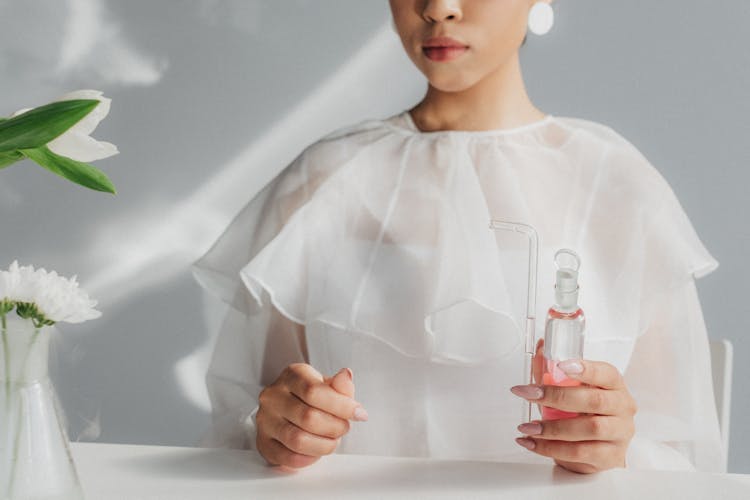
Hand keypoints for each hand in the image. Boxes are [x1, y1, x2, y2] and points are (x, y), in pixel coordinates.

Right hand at [256, 363, 367, 468]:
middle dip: (334, 427)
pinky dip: (308, 458)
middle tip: (344, 428)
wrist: (288, 404)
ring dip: (323, 445)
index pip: (314, 391)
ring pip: (297, 440)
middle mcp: (273, 395)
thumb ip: (340, 385)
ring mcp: (265, 419)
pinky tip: (316, 451)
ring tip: (332, 440)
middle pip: (308, 417)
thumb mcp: (328, 384)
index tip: (358, 413)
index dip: (341, 406)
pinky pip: (287, 457)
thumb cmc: (311, 394)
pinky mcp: (263, 442)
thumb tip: (346, 376)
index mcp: (292, 375)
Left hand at [510, 339, 636, 473]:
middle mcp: (622, 406)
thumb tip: (540, 347)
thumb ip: (551, 369)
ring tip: (528, 426)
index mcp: (613, 384)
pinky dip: (551, 448)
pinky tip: (532, 442)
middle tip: (530, 394)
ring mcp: (620, 432)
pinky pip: (580, 452)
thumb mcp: (567, 389)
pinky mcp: (611, 456)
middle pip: (595, 400)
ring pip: (590, 429)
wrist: (594, 449)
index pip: (606, 373)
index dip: (585, 369)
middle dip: (557, 396)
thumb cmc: (582, 412)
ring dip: (553, 427)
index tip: (561, 366)